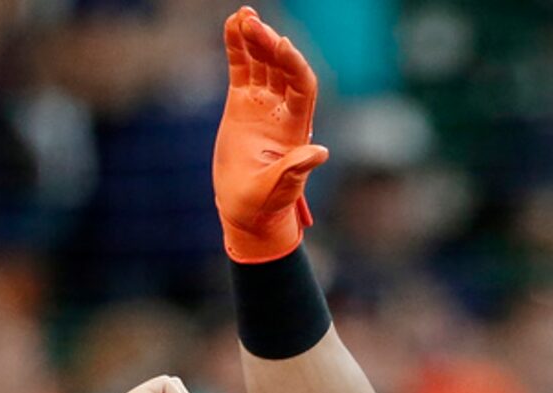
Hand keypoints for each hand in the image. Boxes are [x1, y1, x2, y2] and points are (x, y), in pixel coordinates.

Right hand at [214, 7, 328, 262]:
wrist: (244, 212)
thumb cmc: (264, 207)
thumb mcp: (279, 191)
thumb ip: (295, 170)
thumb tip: (321, 152)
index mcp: (297, 129)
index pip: (302, 86)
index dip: (293, 63)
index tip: (280, 44)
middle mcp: (283, 112)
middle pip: (282, 67)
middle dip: (270, 44)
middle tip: (253, 23)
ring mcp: (263, 106)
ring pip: (263, 62)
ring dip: (254, 38)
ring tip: (242, 16)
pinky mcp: (242, 105)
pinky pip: (242, 68)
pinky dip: (237, 47)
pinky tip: (232, 25)